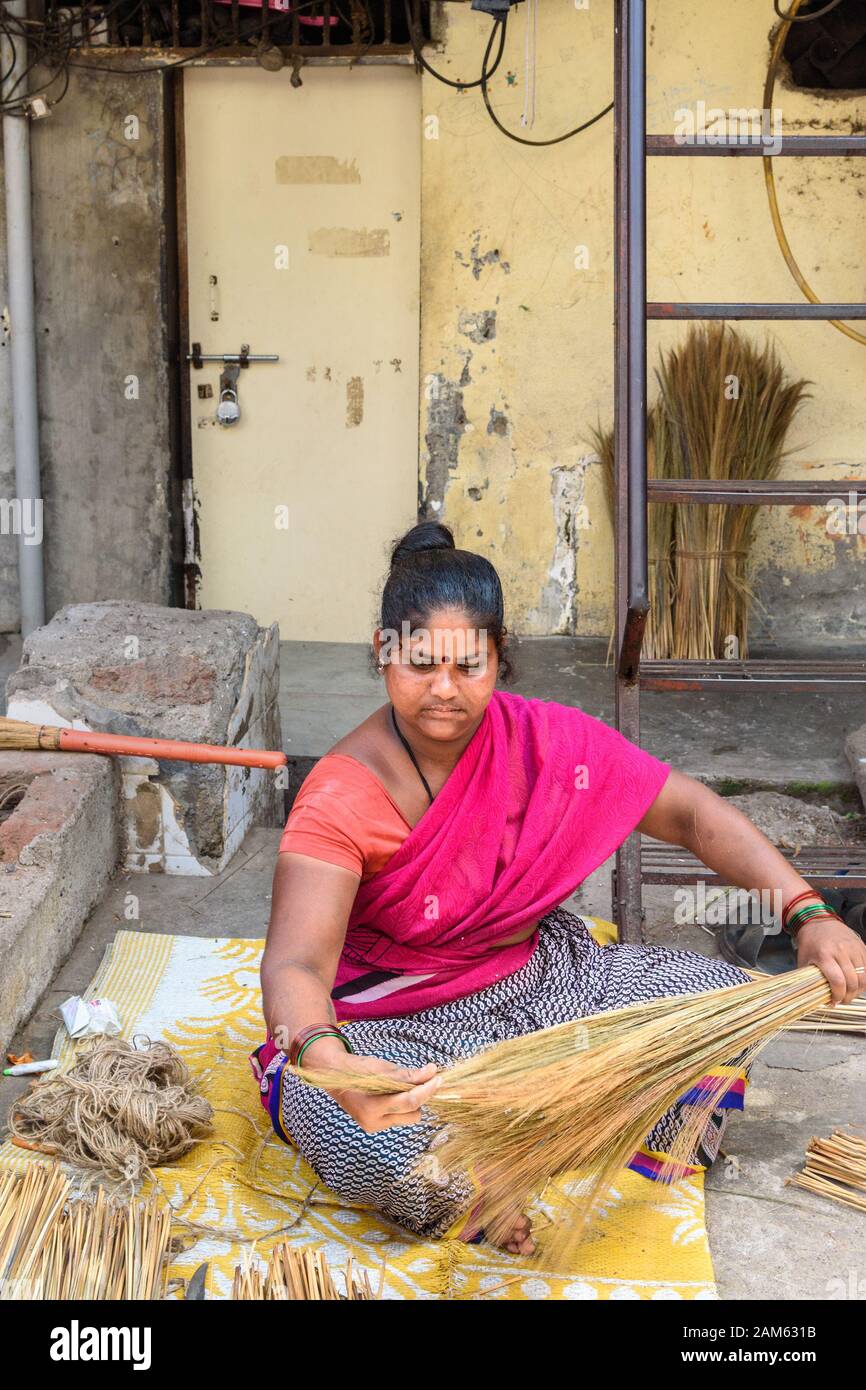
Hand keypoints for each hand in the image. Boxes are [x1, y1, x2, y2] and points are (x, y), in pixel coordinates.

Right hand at [302, 1039, 439, 1132]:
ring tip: (399, 1087)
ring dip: (410, 1103)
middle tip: (422, 1079)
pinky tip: (391, 1094)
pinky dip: (400, 1106)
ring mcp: (373, 1126)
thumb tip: (432, 1072)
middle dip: (420, 1097)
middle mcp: (374, 1122)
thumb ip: (408, 1074)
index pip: (409, 1102)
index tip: (438, 1077)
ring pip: (407, 1117)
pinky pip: (397, 1117)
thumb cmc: (357, 1069)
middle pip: (413, 1114)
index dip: (427, 1090)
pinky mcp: (374, 1126)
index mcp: (373, 1107)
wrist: (333, 1075)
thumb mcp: (382, 1068)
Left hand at [796, 919, 865, 1004]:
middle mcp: (841, 951)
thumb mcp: (804, 960)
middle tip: (843, 1000)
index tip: (834, 1001)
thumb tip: (817, 999)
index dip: (838, 995)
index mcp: (824, 955)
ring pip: (863, 976)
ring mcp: (853, 948)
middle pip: (852, 981)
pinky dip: (865, 979)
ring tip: (850, 993)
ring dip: (859, 989)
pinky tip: (857, 982)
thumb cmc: (810, 943)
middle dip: (849, 996)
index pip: (837, 981)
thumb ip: (809, 979)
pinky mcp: (862, 946)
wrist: (818, 921)